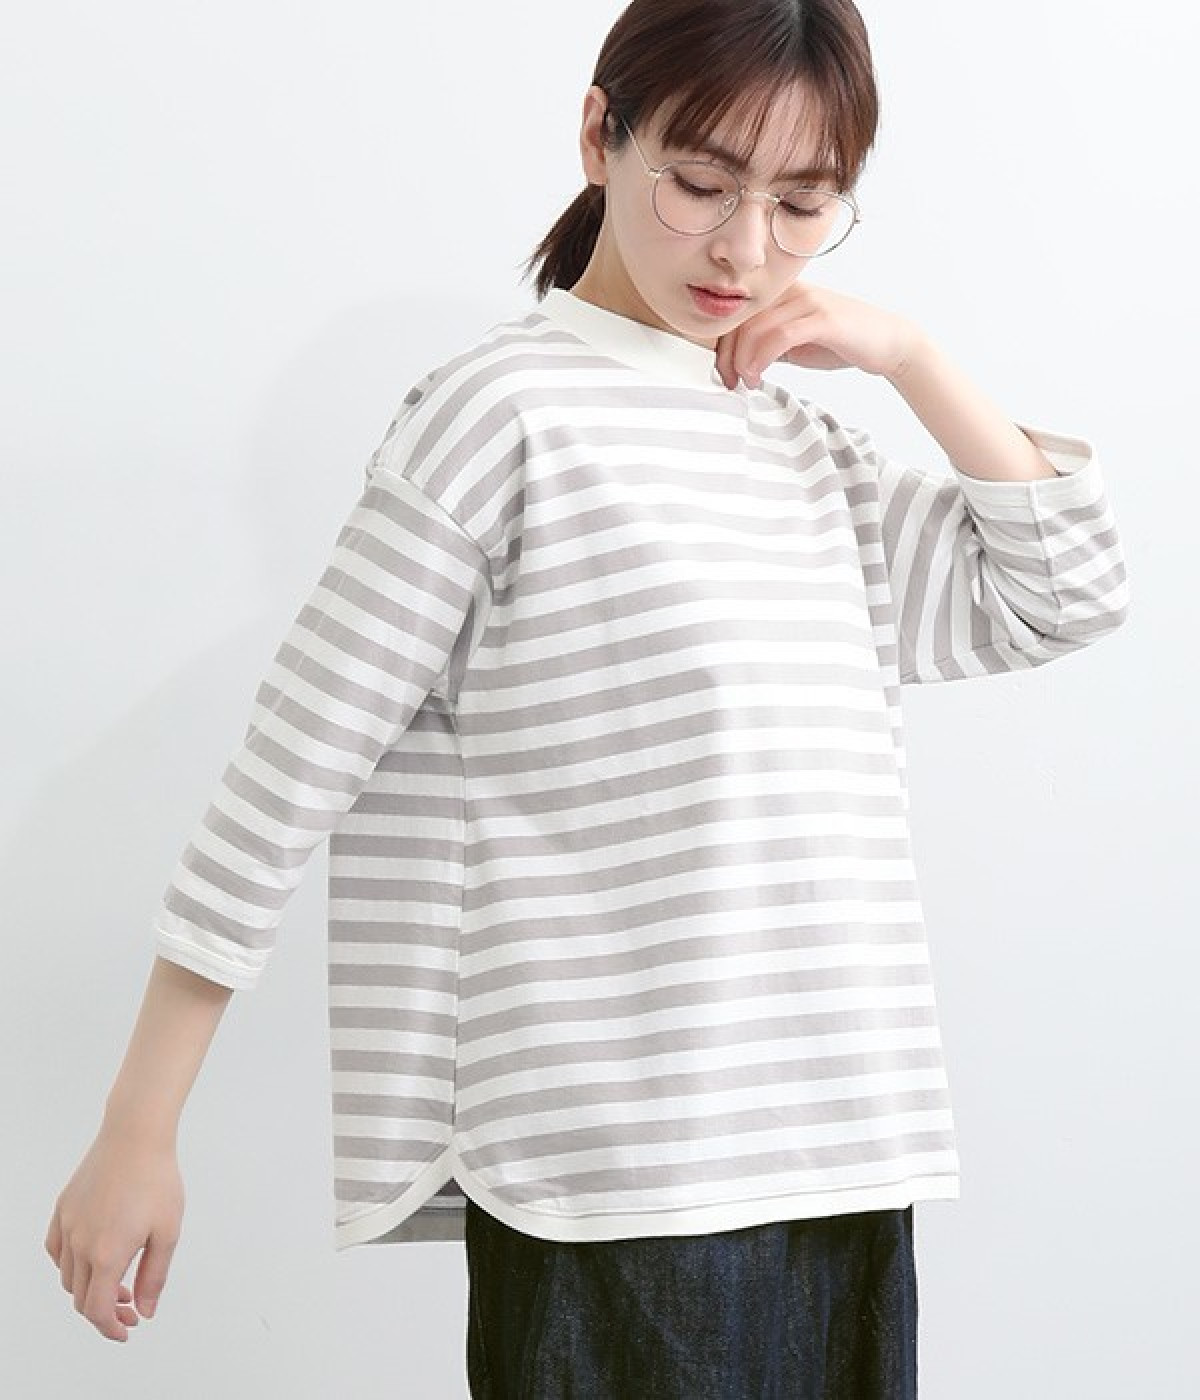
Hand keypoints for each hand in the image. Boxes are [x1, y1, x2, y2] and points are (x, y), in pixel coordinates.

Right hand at [44, 1125, 183, 1341]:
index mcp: (106, 1255)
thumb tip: (144, 1310)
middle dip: (106, 1311)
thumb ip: (154, 1277)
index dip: (111, 1329)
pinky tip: (90, 1258)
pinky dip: (69, 1264)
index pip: (97, 1311)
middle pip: (82, 1298)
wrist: (136, 1134)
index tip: (127, 1331)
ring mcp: (67, 1226)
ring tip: (118, 1279)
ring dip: (89, 1288)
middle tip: (132, 1306)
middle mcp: (79, 1244)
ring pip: (67, 1276)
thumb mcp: (167, 1232)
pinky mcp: (63, 1208)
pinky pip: (55, 1250)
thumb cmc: (158, 1179)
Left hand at [714, 281, 925, 388]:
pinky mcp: (822, 318)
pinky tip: (758, 375)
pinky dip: (762, 357)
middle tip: (728, 381)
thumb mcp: (796, 343)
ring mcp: (809, 302)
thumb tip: (737, 359)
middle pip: (742, 319)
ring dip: (743, 359)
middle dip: (727, 355)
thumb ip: (768, 344)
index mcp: (784, 293)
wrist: (888, 342)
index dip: (722, 344)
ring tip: (745, 381)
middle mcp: (794, 291)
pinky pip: (780, 335)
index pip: (739, 313)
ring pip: (757, 327)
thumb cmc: (841, 342)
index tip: (722, 372)